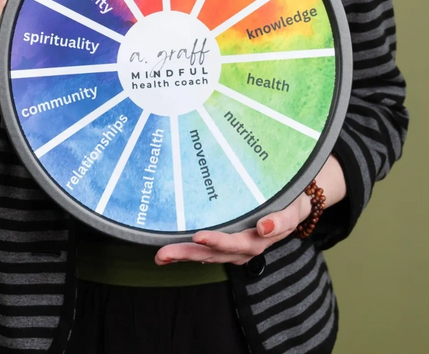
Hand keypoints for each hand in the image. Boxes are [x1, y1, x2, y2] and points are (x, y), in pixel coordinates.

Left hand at [155, 192, 311, 266]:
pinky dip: (190, 252)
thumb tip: (264, 228)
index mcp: (258, 240)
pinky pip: (207, 251)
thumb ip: (282, 220)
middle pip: (213, 254)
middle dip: (187, 253)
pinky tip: (173, 251)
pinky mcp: (230, 244)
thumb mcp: (293, 209)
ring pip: (206, 255)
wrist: (297, 204)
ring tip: (160, 256)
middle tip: (162, 254)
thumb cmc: (293, 202)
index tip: (198, 236)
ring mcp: (236, 248)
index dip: (216, 241)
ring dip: (183, 256)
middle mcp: (244, 248)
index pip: (233, 242)